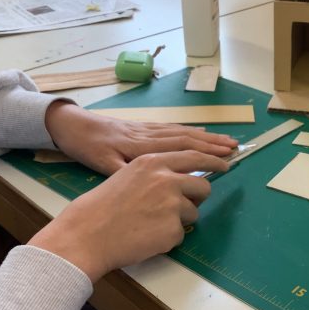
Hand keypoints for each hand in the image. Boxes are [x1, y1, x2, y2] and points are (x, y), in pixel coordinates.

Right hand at [29, 151, 227, 281]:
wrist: (85, 235)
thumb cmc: (102, 207)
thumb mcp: (128, 176)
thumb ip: (156, 174)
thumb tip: (182, 181)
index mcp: (153, 162)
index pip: (194, 157)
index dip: (213, 161)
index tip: (225, 164)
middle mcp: (167, 179)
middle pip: (203, 187)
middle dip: (199, 198)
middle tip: (187, 206)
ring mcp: (172, 204)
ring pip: (193, 213)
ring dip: (178, 221)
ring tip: (149, 223)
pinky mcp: (173, 229)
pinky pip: (180, 234)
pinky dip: (167, 238)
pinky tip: (145, 236)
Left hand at [45, 101, 237, 174]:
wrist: (72, 125)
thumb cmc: (87, 148)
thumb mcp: (102, 165)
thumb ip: (126, 172)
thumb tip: (150, 184)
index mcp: (144, 147)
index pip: (182, 150)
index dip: (206, 155)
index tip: (226, 161)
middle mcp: (151, 135)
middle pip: (188, 138)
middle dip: (214, 144)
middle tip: (236, 148)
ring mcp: (148, 129)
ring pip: (183, 131)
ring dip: (207, 136)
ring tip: (226, 140)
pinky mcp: (143, 127)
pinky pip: (173, 128)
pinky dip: (191, 130)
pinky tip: (200, 133)